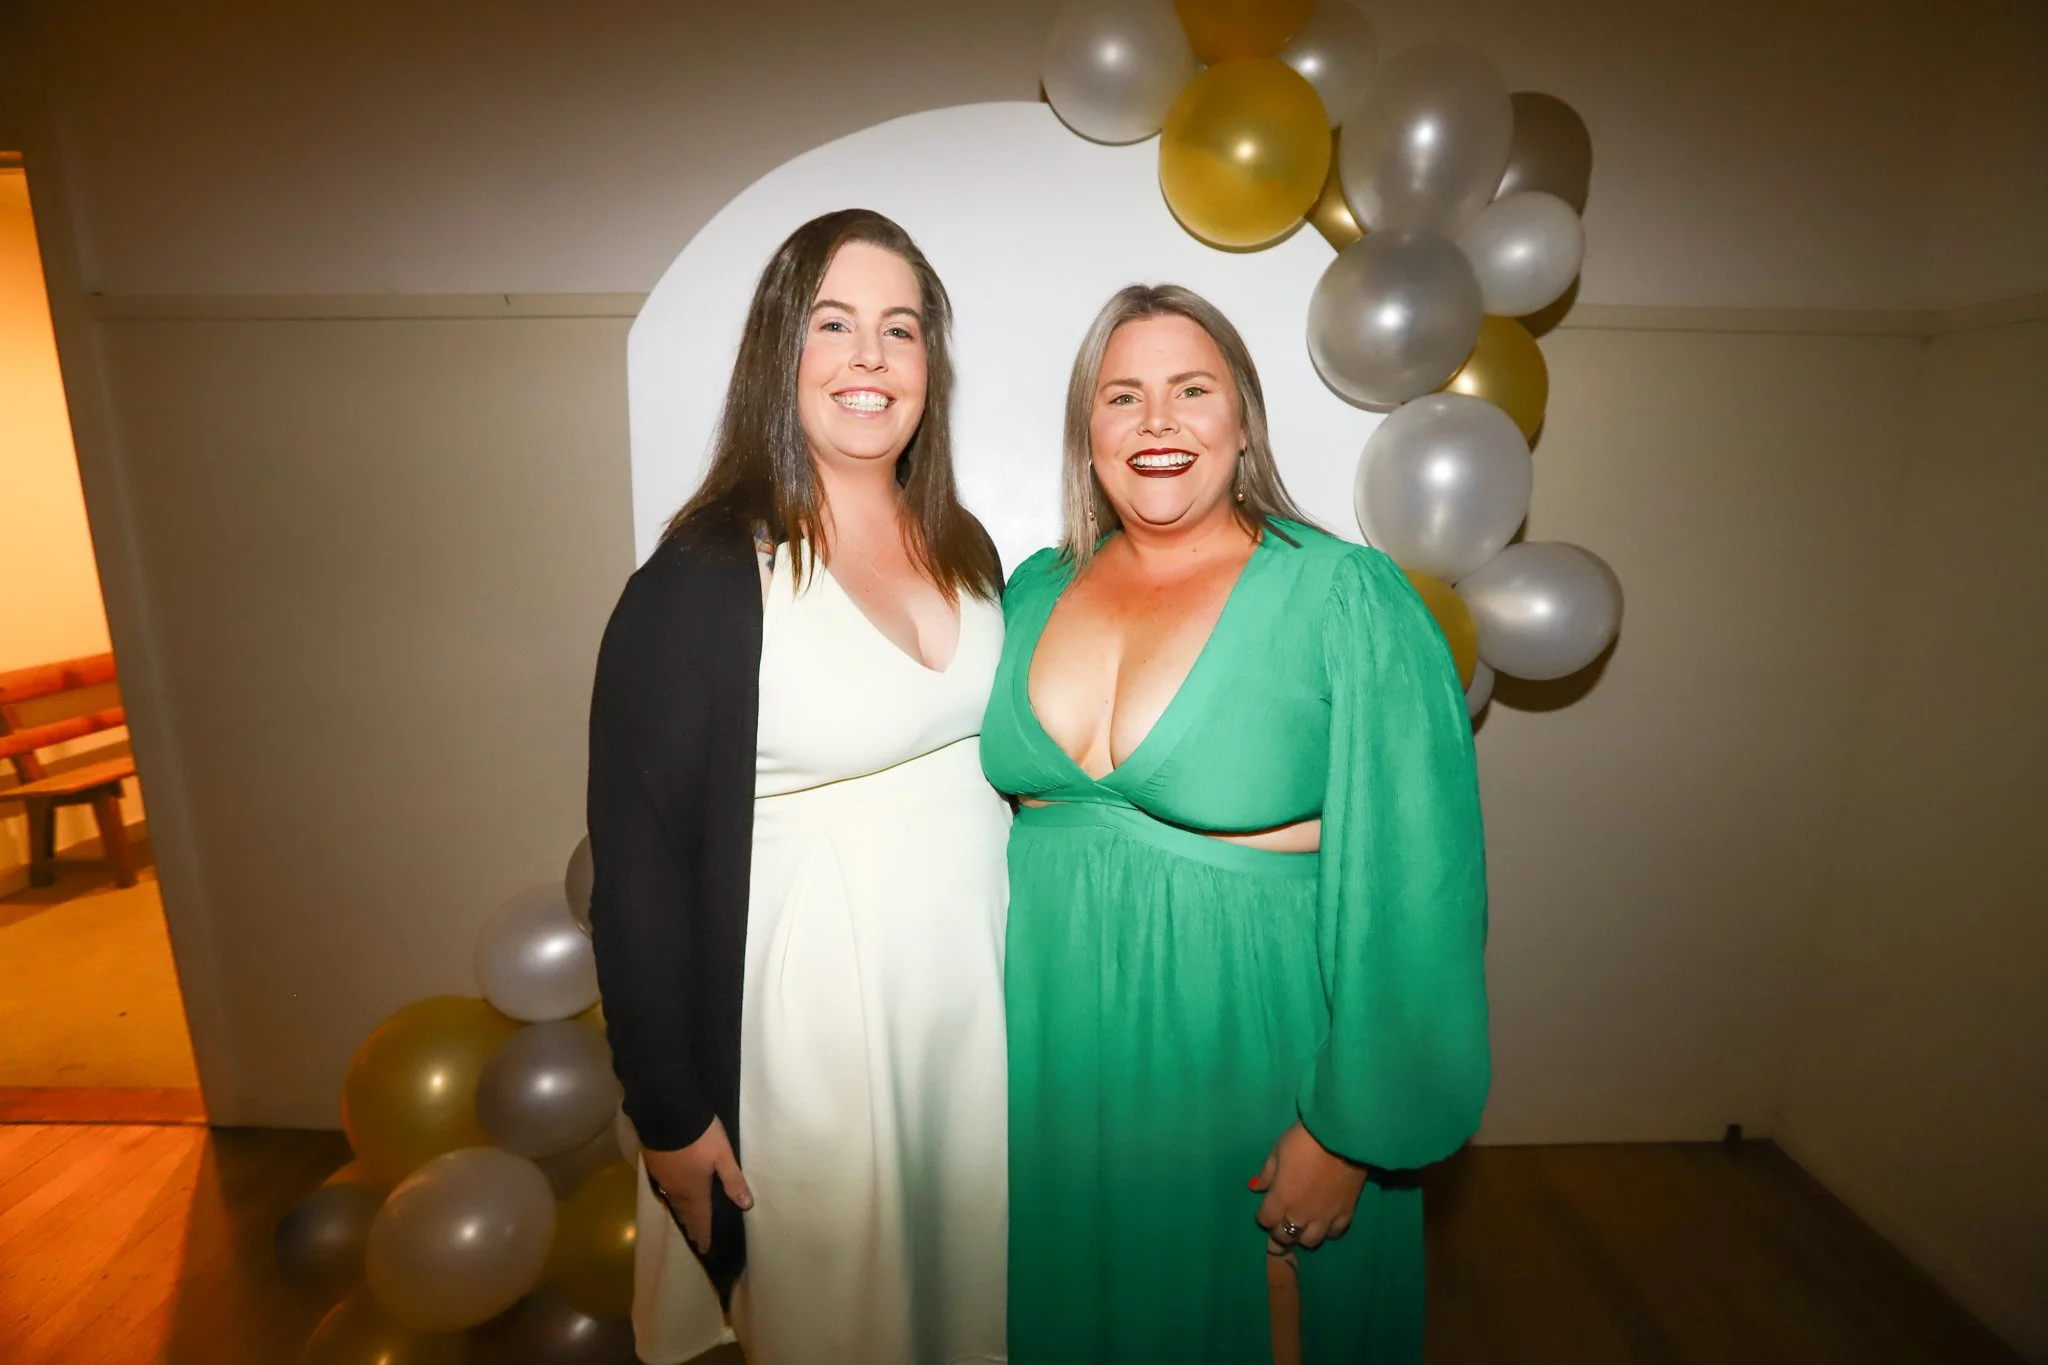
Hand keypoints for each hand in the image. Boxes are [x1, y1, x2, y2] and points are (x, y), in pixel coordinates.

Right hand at [642, 1115, 752, 1252]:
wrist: (667, 1113)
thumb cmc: (700, 1136)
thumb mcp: (723, 1156)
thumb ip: (733, 1180)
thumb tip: (746, 1205)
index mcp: (695, 1190)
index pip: (701, 1217)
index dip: (704, 1233)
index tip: (704, 1248)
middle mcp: (677, 1188)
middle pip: (685, 1211)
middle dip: (691, 1225)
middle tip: (694, 1236)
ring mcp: (663, 1176)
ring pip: (673, 1199)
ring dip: (681, 1211)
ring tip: (685, 1218)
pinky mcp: (654, 1163)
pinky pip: (664, 1186)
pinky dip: (670, 1194)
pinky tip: (671, 1190)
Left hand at [1250, 1122, 1365, 1252]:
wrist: (1341, 1137)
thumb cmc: (1304, 1140)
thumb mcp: (1278, 1151)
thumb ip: (1266, 1174)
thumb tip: (1254, 1187)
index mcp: (1281, 1199)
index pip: (1266, 1220)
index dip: (1263, 1216)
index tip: (1265, 1209)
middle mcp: (1301, 1214)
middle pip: (1285, 1237)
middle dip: (1278, 1234)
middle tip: (1279, 1227)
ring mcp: (1325, 1217)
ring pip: (1310, 1241)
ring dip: (1302, 1236)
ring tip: (1302, 1228)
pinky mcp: (1346, 1213)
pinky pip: (1336, 1233)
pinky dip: (1328, 1232)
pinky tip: (1326, 1224)